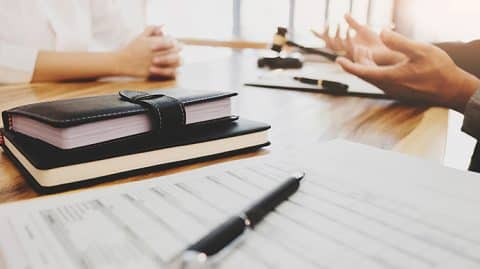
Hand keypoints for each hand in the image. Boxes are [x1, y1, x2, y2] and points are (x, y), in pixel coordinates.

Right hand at [115, 26, 180, 78]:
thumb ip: (152, 29)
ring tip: (175, 61)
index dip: (174, 43)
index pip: (173, 41)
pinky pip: (170, 73)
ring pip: (176, 62)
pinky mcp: (156, 73)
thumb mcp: (142, 36)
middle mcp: (158, 52)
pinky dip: (175, 72)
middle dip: (177, 51)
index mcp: (156, 42)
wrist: (122, 61)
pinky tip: (175, 71)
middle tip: (175, 53)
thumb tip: (163, 26)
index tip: (173, 45)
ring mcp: (158, 63)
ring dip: (177, 61)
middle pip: (177, 51)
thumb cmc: (132, 48)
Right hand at [313, 14, 403, 64]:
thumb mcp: (362, 28)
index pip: (328, 40)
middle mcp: (345, 50)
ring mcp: (350, 53)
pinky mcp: (357, 54)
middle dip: (326, 35)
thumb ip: (352, 22)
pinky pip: (349, 47)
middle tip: (326, 25)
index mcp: (345, 44)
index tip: (311, 28)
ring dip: (336, 34)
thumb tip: (344, 14)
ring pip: (337, 46)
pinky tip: (349, 30)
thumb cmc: (375, 42)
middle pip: (329, 44)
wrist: (387, 52)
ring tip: (339, 24)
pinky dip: (347, 38)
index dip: (319, 35)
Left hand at [336, 30, 479, 112]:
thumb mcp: (420, 50)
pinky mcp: (399, 92)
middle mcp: (388, 87)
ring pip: (372, 78)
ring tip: (364, 52)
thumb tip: (382, 32)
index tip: (338, 60)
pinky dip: (375, 71)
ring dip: (366, 66)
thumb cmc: (438, 70)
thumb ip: (399, 42)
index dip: (348, 66)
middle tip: (356, 47)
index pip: (362, 72)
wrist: (452, 90)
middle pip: (365, 74)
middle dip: (357, 61)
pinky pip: (380, 81)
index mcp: (389, 77)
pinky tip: (379, 64)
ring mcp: (393, 91)